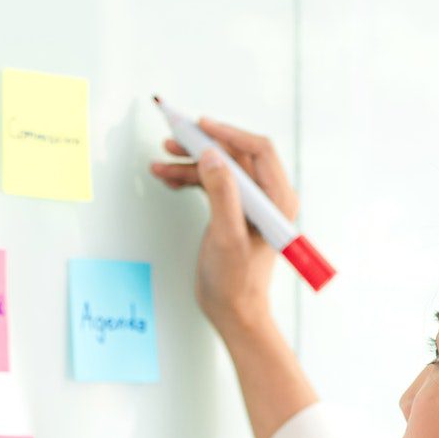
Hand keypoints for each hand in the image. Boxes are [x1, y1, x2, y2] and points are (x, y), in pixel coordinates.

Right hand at [149, 118, 302, 338]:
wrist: (232, 312)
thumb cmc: (236, 282)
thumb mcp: (227, 235)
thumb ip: (221, 193)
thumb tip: (212, 156)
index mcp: (277, 199)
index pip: (257, 150)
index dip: (228, 134)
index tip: (200, 126)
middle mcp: (267, 198)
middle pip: (234, 156)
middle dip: (202, 147)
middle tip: (173, 140)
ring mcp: (249, 204)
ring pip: (219, 169)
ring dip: (190, 164)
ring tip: (161, 163)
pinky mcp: (233, 212)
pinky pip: (212, 185)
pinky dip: (190, 179)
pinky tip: (169, 178)